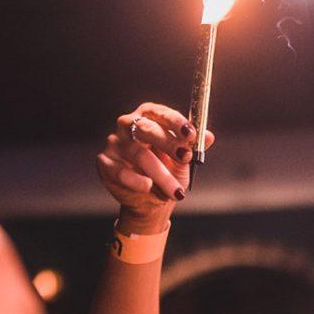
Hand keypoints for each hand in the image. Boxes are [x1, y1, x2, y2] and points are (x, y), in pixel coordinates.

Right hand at [95, 102, 212, 226]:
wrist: (150, 199)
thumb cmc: (166, 171)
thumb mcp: (183, 159)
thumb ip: (193, 146)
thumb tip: (208, 136)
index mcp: (148, 117)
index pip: (161, 113)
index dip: (176, 122)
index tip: (191, 134)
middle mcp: (128, 125)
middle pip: (146, 129)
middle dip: (169, 143)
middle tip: (185, 157)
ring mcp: (115, 143)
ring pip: (139, 155)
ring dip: (161, 174)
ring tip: (176, 191)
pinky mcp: (105, 163)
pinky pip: (121, 172)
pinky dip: (137, 181)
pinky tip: (148, 187)